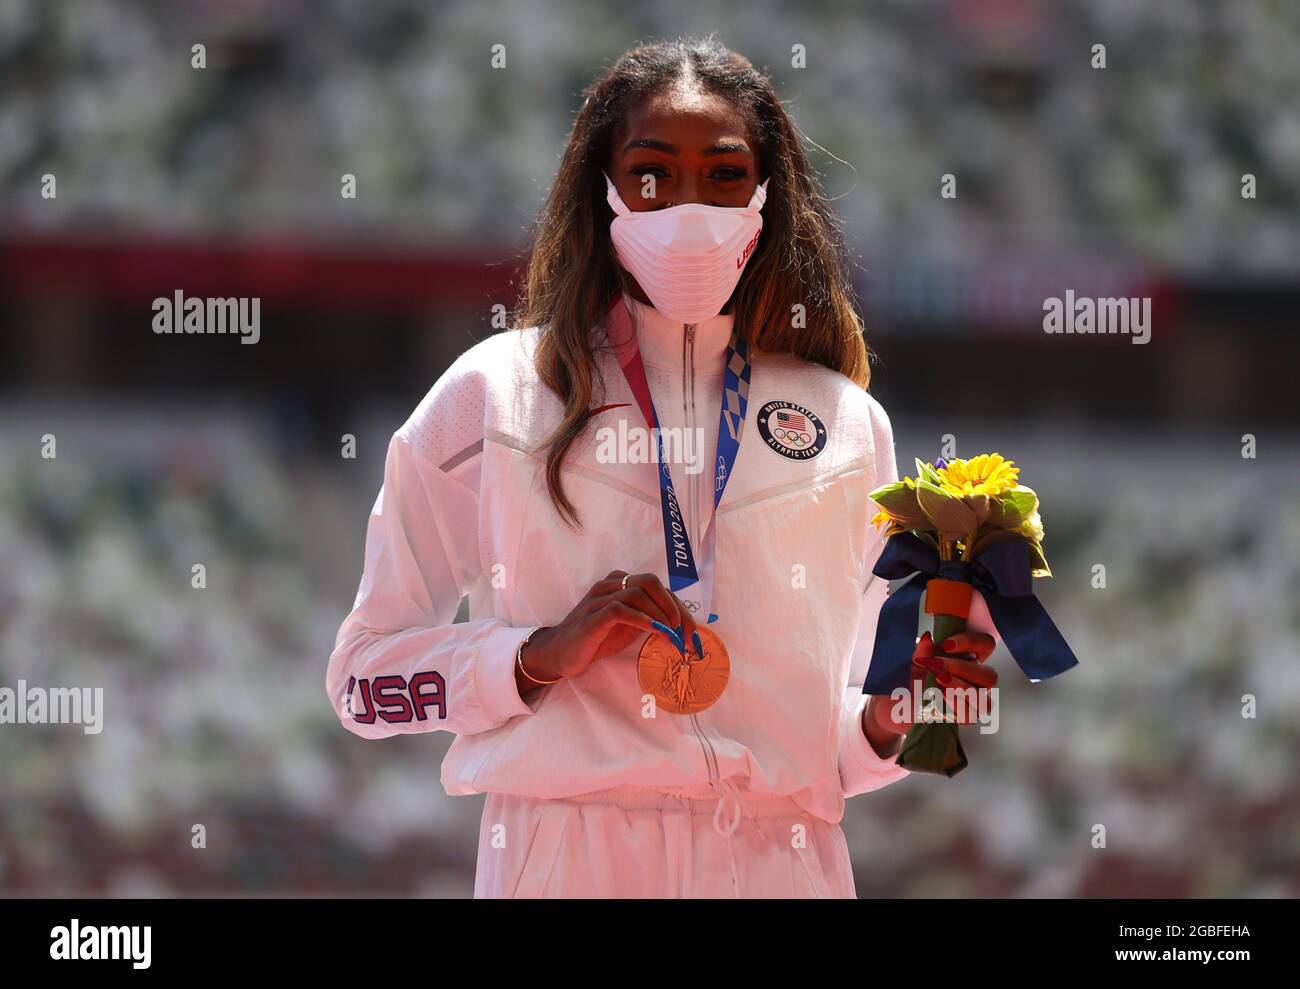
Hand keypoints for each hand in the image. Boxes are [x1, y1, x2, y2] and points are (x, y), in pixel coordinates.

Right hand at [518, 570, 699, 683]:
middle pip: (650, 582)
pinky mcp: (592, 617)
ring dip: (660, 614)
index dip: (678, 607)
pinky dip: (643, 619)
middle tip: (684, 632)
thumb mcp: (628, 626)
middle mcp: (609, 585)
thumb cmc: (596, 638)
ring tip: (672, 635)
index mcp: (619, 583)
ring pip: (637, 593)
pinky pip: (620, 609)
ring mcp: (599, 599)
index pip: (657, 587)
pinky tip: (656, 632)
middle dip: (673, 606)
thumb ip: (649, 617)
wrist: (561, 653)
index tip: (691, 631)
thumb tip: (681, 626)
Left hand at [865, 629, 998, 740]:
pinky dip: (955, 705)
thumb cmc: (908, 680)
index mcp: (966, 659)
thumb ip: (921, 652)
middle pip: (990, 676)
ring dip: (961, 689)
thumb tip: (928, 638)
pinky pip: (969, 716)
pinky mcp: (961, 719)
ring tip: (938, 682)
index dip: (972, 642)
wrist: (892, 706)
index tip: (945, 644)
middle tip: (936, 666)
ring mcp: (971, 702)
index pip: (985, 645)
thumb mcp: (911, 663)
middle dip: (962, 668)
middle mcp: (974, 681)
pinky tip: (939, 698)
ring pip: (983, 699)